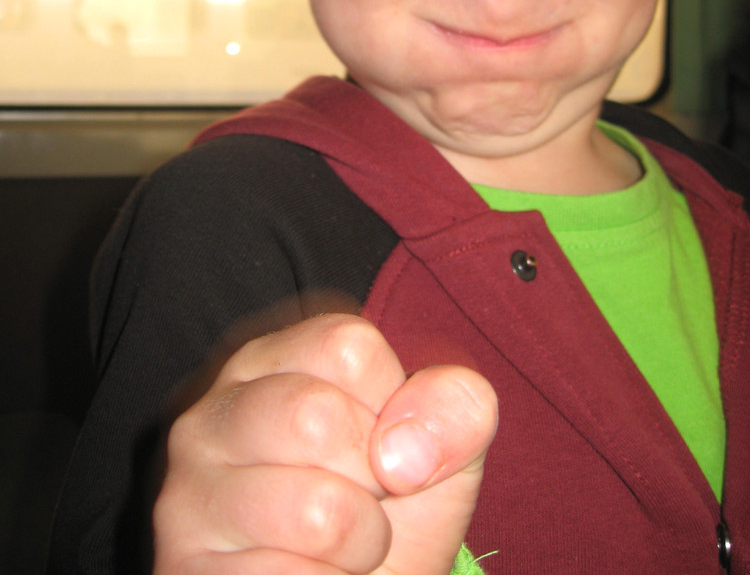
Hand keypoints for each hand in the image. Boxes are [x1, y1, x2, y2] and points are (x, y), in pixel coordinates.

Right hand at [153, 314, 497, 574]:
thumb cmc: (391, 513)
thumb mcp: (444, 449)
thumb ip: (456, 409)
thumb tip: (405, 450)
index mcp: (277, 358)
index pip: (348, 345)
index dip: (394, 404)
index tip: (388, 440)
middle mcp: (217, 409)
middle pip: (317, 417)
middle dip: (373, 477)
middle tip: (364, 497)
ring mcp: (189, 488)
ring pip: (314, 509)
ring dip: (359, 542)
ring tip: (341, 544)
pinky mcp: (184, 562)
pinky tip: (304, 573)